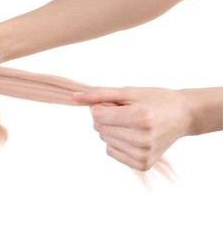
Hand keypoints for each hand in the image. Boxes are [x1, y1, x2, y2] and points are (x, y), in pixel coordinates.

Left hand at [73, 87, 191, 170]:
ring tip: (132, 123)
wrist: (182, 116)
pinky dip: (116, 142)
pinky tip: (132, 135)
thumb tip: (74, 97)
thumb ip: (100, 94)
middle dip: (106, 117)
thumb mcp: (129, 92)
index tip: (112, 103)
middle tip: (126, 112)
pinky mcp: (142, 164)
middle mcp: (142, 139)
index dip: (99, 106)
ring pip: (104, 139)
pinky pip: (111, 151)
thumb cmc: (155, 100)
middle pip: (99, 127)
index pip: (97, 116)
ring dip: (112, 129)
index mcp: (141, 118)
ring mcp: (143, 154)